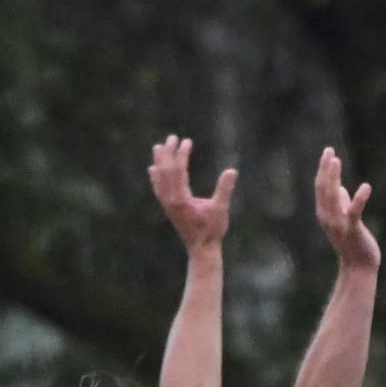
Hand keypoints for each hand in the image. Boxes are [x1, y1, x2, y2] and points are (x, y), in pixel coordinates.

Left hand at [149, 134, 235, 251]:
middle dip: (168, 152)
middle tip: (172, 137)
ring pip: (159, 178)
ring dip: (159, 161)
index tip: (187, 141)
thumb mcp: (221, 209)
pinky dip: (155, 177)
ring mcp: (167, 204)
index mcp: (181, 198)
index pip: (178, 170)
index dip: (182, 154)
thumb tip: (232, 171)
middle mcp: (170, 200)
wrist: (201, 249)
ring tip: (158, 147)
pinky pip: (158, 188)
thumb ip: (224, 189)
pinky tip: (153, 169)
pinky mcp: (168, 207)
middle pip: (165, 170)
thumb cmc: (212, 230)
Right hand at [315, 146, 378, 273]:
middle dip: (325, 169)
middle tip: (329, 150)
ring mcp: (339, 224)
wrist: (359, 267)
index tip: (328, 152)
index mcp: (325, 213)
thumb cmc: (353, 243)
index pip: (321, 187)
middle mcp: (328, 217)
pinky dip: (359, 199)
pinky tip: (366, 186)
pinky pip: (354, 211)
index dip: (324, 169)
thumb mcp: (344, 219)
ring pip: (333, 197)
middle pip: (323, 188)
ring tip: (336, 161)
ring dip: (334, 177)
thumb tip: (338, 188)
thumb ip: (341, 203)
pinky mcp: (353, 230)